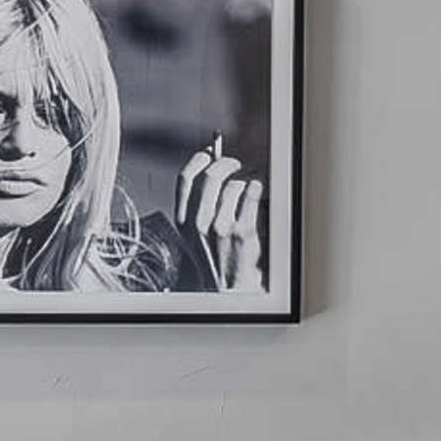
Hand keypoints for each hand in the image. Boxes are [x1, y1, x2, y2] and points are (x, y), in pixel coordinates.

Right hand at [175, 141, 266, 291]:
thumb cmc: (215, 257)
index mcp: (184, 221)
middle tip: (237, 163)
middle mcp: (200, 223)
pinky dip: (256, 187)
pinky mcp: (243, 231)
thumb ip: (197, 203)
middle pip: (212, 175)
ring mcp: (222, 227)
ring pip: (235, 184)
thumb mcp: (195, 232)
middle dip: (227, 163)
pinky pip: (251, 194)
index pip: (186, 177)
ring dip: (245, 178)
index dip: (200, 158)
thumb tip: (210, 165)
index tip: (210, 153)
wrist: (229, 287)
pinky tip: (257, 191)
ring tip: (249, 184)